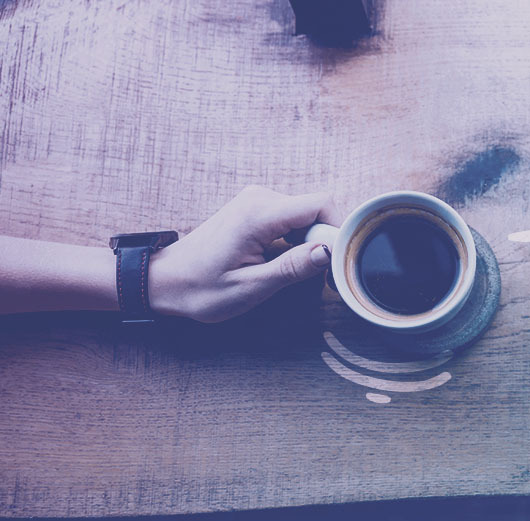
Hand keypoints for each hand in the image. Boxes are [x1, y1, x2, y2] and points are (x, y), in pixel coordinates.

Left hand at [148, 186, 340, 322]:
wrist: (166, 280)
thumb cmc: (201, 288)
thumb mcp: (251, 287)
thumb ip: (292, 268)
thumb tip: (327, 252)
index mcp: (258, 214)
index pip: (321, 203)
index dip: (339, 230)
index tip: (338, 260)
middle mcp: (259, 199)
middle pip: (316, 209)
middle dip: (325, 241)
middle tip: (317, 276)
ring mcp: (256, 201)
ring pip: (307, 215)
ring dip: (311, 243)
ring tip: (296, 272)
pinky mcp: (255, 209)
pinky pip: (292, 218)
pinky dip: (298, 240)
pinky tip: (283, 262)